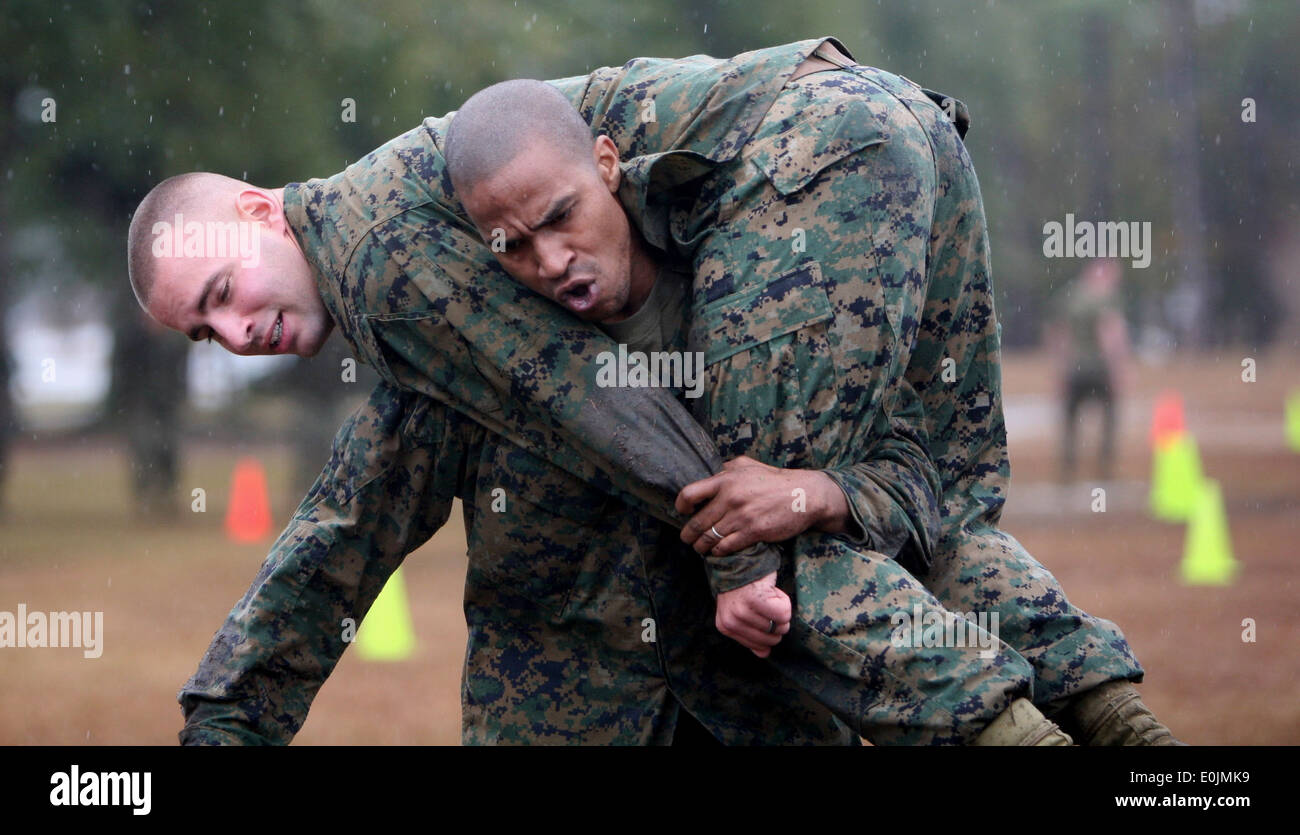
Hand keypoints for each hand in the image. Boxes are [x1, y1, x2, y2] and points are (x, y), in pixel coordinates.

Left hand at [675, 455, 848, 555]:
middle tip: (687, 538)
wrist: (804, 495)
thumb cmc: (775, 480)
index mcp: (726, 480)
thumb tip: (711, 473)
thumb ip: (727, 469)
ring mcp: (741, 517)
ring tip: (700, 548)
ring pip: (709, 538)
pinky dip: (719, 551)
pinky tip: (718, 551)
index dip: (681, 506)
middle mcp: (730, 498)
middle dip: (688, 534)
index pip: (690, 494)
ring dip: (701, 546)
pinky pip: (726, 547)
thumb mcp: (748, 465)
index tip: (683, 512)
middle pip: (697, 522)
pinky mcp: (753, 532)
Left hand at [714, 572, 790, 656]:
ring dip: (781, 609)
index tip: (762, 613)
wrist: (740, 556)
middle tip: (767, 603)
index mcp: (726, 627)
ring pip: (780, 626)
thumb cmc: (744, 585)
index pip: (760, 647)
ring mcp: (743, 611)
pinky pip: (784, 613)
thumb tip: (764, 654)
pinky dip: (784, 602)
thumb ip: (752, 635)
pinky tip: (772, 591)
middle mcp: (731, 622)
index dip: (769, 630)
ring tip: (767, 595)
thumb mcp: (743, 613)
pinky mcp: (756, 600)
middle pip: (772, 639)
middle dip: (777, 623)